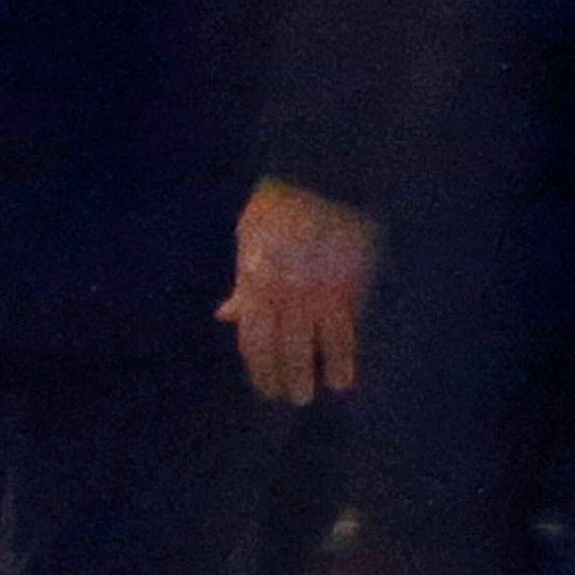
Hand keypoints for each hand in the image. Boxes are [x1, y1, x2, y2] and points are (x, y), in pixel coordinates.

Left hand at [217, 176, 375, 404]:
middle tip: (293, 397)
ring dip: (316, 376)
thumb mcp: (247, 237)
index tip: (265, 386)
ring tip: (318, 391)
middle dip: (287, 381)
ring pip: (317, 348)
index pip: (254, 341)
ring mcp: (318, 293)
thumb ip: (241, 283)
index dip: (259, 370)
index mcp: (255, 281)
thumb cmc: (278, 204)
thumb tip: (226, 315)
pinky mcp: (348, 288)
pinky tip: (344, 377)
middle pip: (284, 352)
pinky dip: (345, 359)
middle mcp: (284, 294)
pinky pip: (346, 333)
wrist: (321, 176)